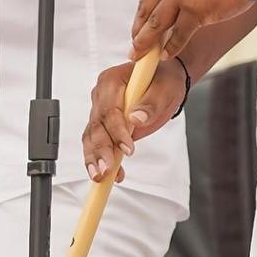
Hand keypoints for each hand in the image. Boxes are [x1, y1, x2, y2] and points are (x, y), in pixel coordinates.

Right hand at [82, 59, 187, 183]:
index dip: (116, 131)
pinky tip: (110, 175)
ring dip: (95, 158)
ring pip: (91, 137)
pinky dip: (101, 160)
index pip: (110, 110)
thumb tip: (137, 118)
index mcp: (111, 81)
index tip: (128, 149)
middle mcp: (101, 95)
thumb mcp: (165, 87)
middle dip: (101, 150)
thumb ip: (151, 102)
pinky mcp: (104, 126)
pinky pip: (98, 143)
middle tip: (106, 170)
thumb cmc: (163, 79)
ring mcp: (100, 111)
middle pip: (96, 126)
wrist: (164, 80)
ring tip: (100, 177)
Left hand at [130, 0, 251, 59]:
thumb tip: (169, 4)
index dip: (141, 13)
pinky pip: (178, 34)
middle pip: (146, 10)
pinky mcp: (195, 11)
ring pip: (156, 24)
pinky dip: (171, 48)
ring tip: (142, 55)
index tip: (140, 25)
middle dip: (138, 30)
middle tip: (134, 46)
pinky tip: (166, 55)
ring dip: (147, 42)